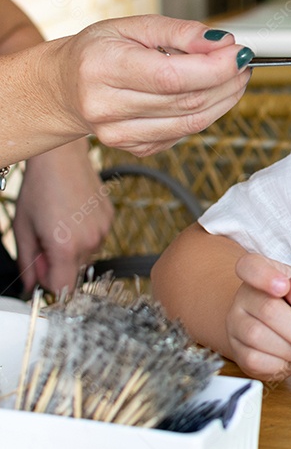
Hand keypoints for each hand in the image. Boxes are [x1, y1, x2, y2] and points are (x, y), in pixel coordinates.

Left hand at [14, 140, 112, 293]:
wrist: (62, 159)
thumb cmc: (39, 188)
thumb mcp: (23, 228)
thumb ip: (27, 261)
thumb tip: (30, 284)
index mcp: (65, 246)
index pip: (64, 289)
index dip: (49, 283)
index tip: (40, 269)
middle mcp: (90, 241)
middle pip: (74, 272)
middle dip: (59, 263)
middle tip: (46, 239)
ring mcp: (103, 230)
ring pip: (86, 255)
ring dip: (73, 248)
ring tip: (61, 223)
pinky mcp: (110, 219)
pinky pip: (96, 238)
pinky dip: (85, 234)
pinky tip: (74, 215)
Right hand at [54, 15, 251, 156]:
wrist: (65, 87)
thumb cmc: (99, 51)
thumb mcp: (134, 26)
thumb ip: (181, 32)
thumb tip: (222, 42)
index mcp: (103, 68)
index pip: (172, 76)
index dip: (215, 67)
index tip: (239, 52)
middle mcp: (106, 106)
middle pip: (188, 101)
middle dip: (227, 81)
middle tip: (242, 62)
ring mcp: (119, 134)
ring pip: (193, 122)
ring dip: (224, 99)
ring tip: (234, 77)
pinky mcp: (136, 149)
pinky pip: (185, 133)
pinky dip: (206, 113)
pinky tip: (208, 94)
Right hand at [225, 252, 290, 380]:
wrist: (283, 329)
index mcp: (261, 272)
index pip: (250, 266)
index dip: (265, 276)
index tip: (284, 286)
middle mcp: (243, 296)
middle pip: (266, 309)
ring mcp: (235, 323)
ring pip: (257, 337)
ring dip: (289, 349)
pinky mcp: (236, 350)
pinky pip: (253, 359)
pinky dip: (278, 363)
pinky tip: (289, 358)